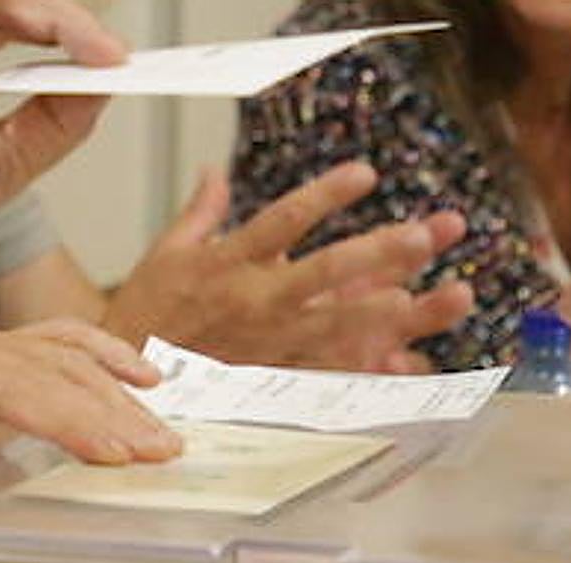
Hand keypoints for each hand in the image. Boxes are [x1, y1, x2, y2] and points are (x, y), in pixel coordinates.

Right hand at [0, 0, 126, 321]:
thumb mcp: (13, 156)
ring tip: (97, 52)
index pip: (20, 24)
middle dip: (73, 24)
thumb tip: (105, 83)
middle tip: (115, 57)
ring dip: (58, 16)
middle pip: (16, 0)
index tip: (120, 65)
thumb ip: (59, 117)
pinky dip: (29, 7)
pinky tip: (66, 32)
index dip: (72, 39)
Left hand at [0, 317, 182, 535]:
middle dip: (111, 410)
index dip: (68, 417)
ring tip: (161, 432)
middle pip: (48, 368)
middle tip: (161, 450)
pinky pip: (57, 341)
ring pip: (62, 354)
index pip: (10, 388)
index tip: (117, 450)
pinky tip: (142, 374)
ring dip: (118, 392)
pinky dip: (102, 354)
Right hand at [102, 163, 472, 373]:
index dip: (324, 197)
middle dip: (379, 253)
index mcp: (229, 263)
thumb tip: (216, 171)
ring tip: (445, 297)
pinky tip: (413, 363)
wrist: (125, 383)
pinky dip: (372, 372)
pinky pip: (331, 377)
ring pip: (341, 328)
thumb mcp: (166, 255)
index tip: (366, 174)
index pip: (282, 221)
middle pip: (325, 275)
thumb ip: (201, 212)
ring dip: (394, 313)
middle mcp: (256, 304)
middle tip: (428, 233)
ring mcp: (271, 346)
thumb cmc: (149, 315)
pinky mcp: (276, 382)